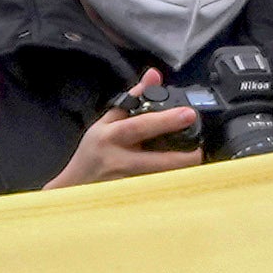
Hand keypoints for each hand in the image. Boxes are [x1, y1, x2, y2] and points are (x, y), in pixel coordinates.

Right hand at [58, 82, 206, 184]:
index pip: (139, 125)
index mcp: (110, 135)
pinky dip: (170, 184)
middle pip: (154, 160)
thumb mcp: (106, 122)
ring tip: (193, 162)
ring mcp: (124, 182)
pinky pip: (154, 191)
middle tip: (199, 151)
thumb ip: (132, 99)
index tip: (188, 114)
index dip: (165, 119)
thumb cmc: (93, 152)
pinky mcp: (129, 198)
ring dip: (179, 173)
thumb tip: (154, 75)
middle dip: (181, 156)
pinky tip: (181, 179)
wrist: (73, 186)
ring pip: (158, 180)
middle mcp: (117, 159)